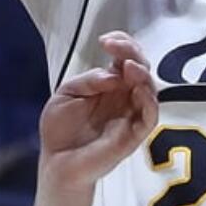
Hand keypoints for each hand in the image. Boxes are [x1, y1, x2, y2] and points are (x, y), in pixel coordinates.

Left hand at [39, 33, 158, 190]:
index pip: (125, 58)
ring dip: (143, 74)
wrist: (55, 163)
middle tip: (118, 48)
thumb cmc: (60, 130)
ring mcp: (130, 115)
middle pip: (141, 68)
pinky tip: (138, 90)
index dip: (122, 45)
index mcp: (109, 85)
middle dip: (133, 53)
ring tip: (129, 66)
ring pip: (150, 89)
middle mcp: (123, 97)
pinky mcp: (134, 135)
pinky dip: (149, 101)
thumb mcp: (67, 94)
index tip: (106, 41)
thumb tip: (114, 74)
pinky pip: (150, 116)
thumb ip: (90, 81)